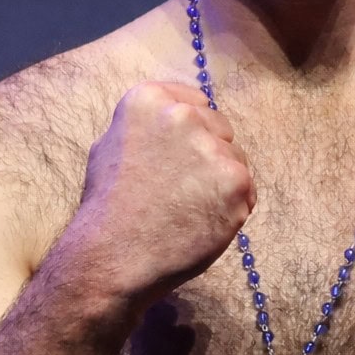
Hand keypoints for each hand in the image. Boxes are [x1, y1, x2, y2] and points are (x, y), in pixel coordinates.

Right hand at [66, 82, 256, 309]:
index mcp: (149, 99)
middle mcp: (183, 115)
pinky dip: (232, 210)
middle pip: (220, 130)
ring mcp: (211, 147)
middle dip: (208, 157)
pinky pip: (247, 191)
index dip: (192, 134)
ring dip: (221, 185)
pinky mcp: (235, 180)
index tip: (178, 158)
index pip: (195, 104)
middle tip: (182, 191)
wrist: (111, 255)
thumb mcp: (110, 145)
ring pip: (235, 161)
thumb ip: (146, 126)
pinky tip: (203, 224)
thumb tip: (169, 120)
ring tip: (188, 211)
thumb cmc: (107, 207)